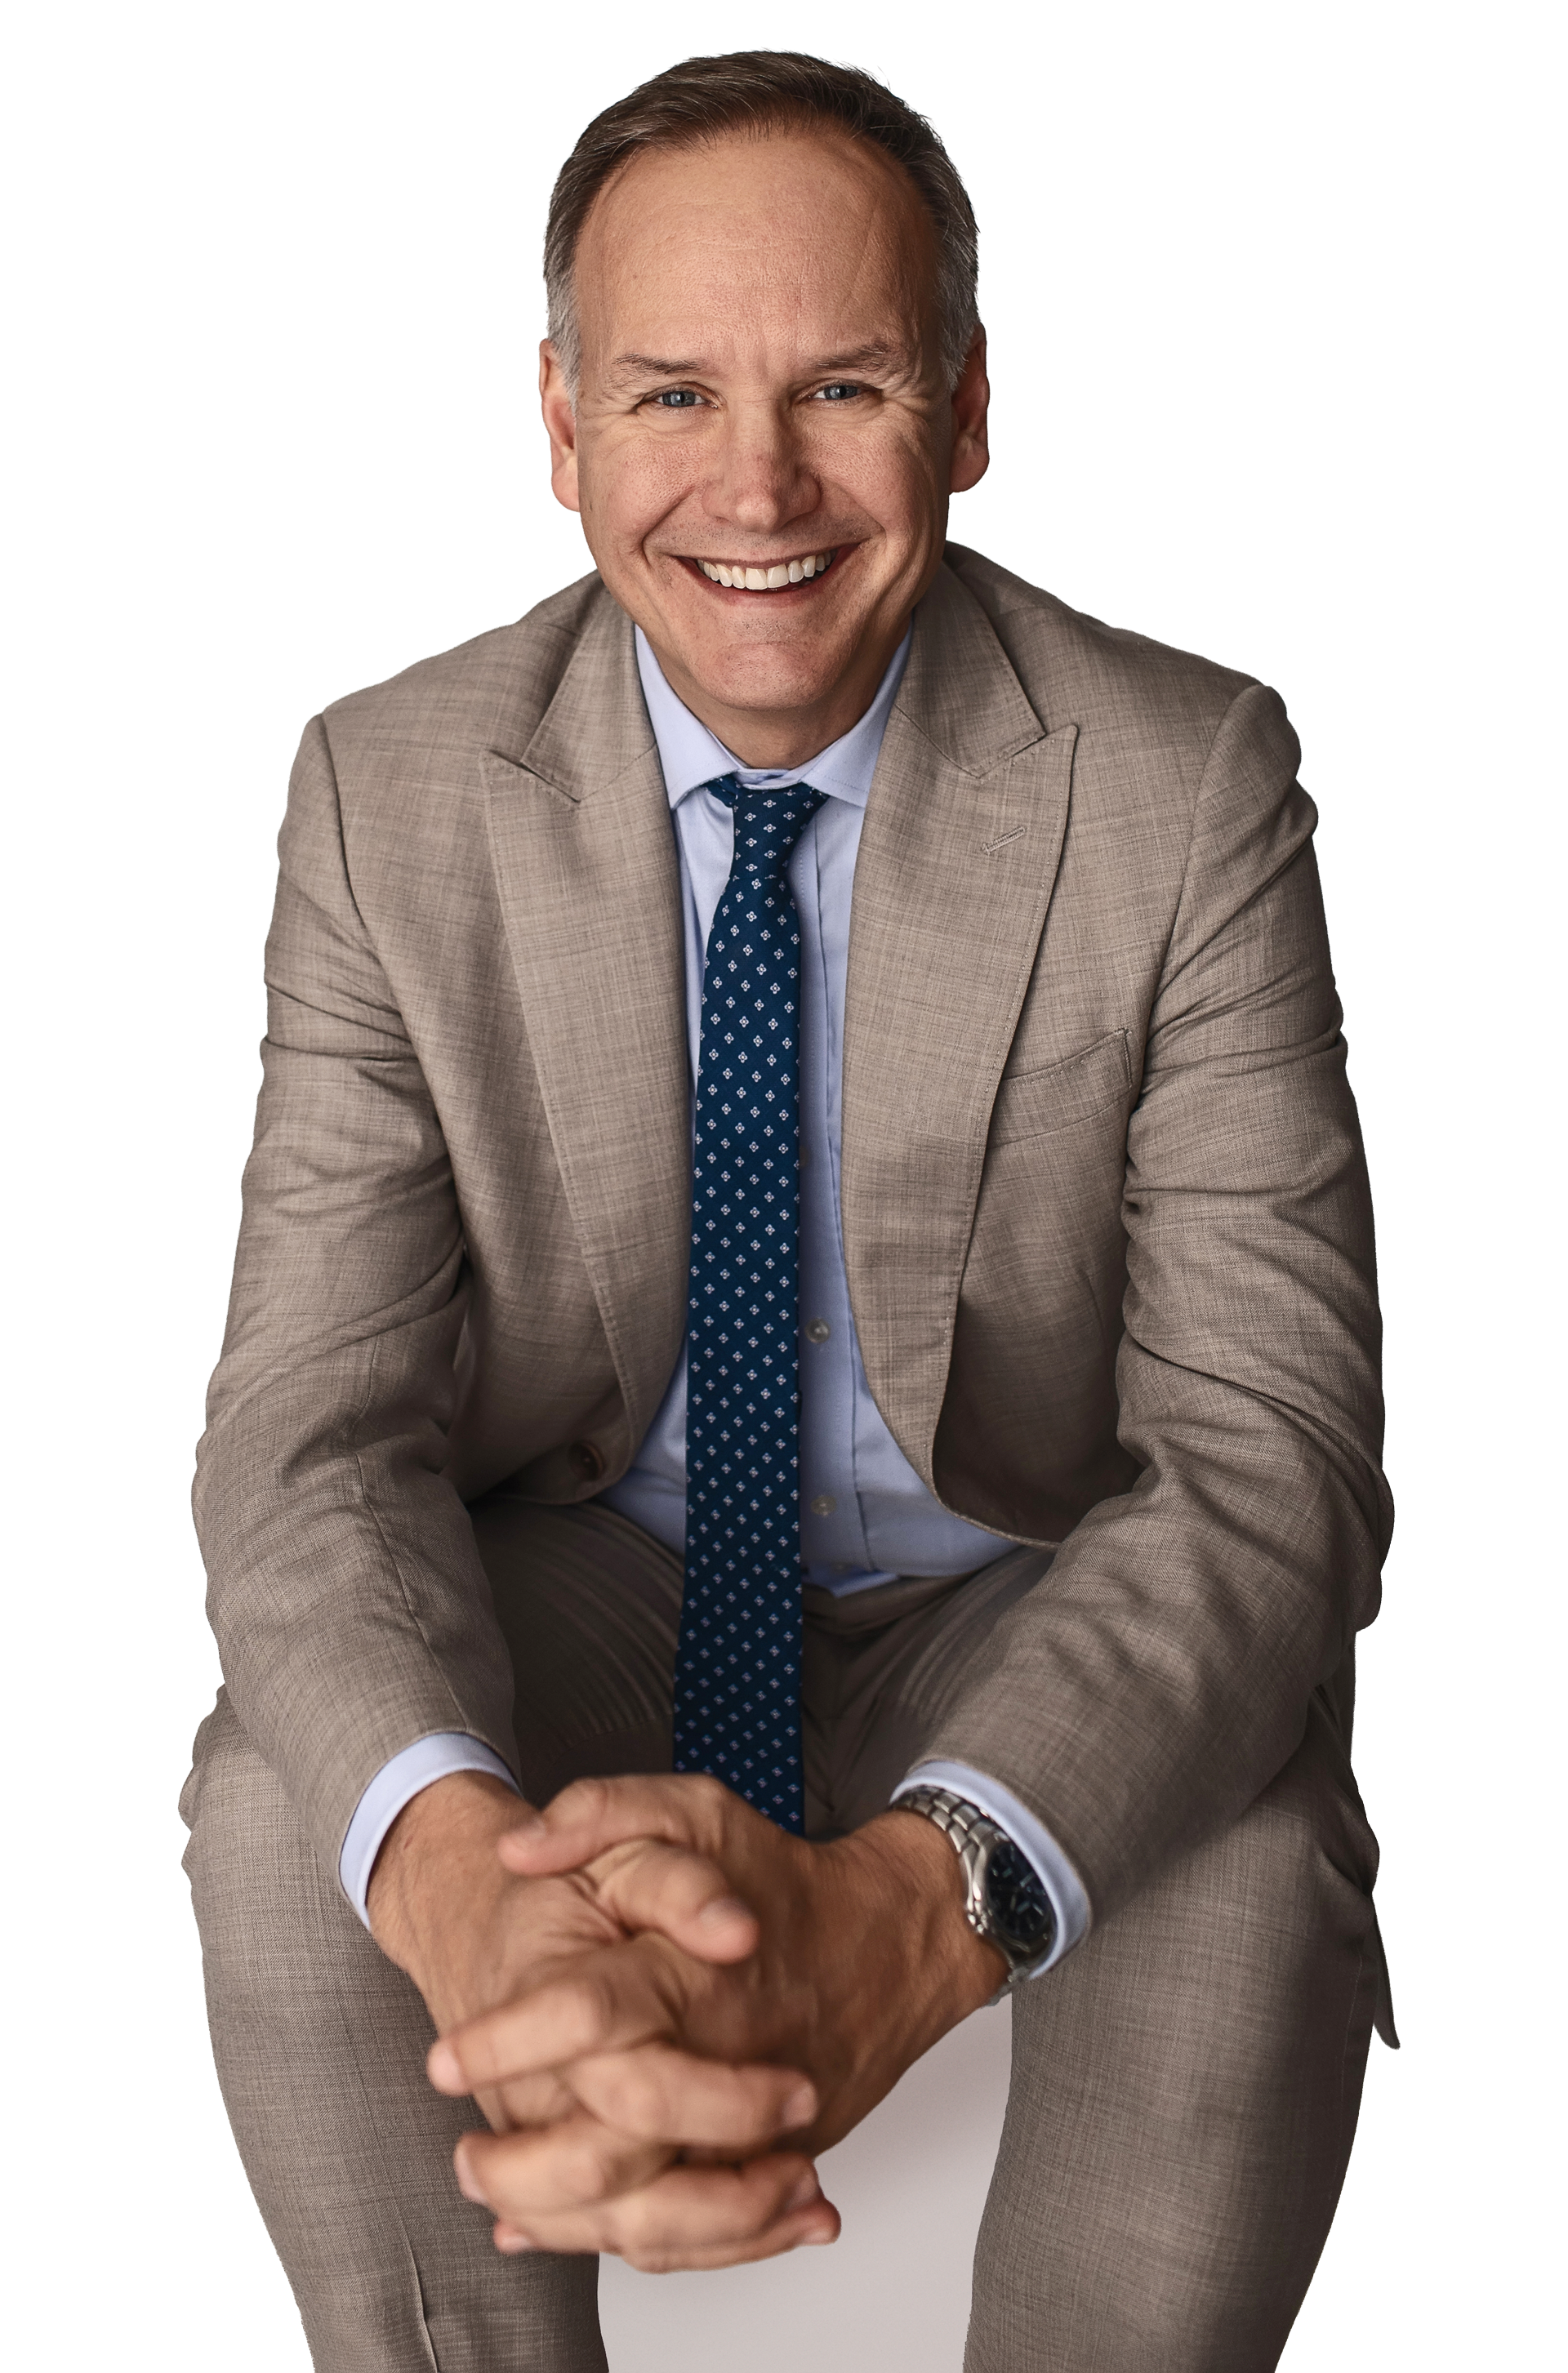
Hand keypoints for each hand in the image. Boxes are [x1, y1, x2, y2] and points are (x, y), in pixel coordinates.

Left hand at [428, 1775, 1005, 2266]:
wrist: (893, 1940)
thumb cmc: (782, 1875)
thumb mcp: (694, 1809)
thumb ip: (601, 1811)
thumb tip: (519, 1849)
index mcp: (689, 1971)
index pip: (587, 2013)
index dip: (505, 2039)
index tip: (445, 2061)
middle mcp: (721, 2059)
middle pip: (612, 2150)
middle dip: (523, 2169)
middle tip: (467, 2159)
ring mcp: (752, 2127)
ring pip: (653, 2217)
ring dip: (565, 2224)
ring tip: (503, 2206)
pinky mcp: (773, 2163)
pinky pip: (701, 2233)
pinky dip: (635, 2244)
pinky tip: (573, 2229)